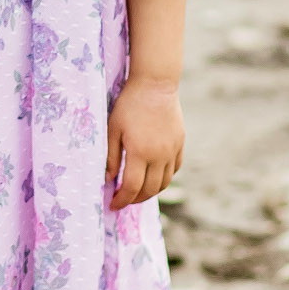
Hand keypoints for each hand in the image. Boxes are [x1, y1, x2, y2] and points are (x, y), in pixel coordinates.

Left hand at [107, 78, 182, 207]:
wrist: (155, 85)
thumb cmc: (129, 105)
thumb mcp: (113, 129)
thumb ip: (111, 156)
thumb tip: (109, 179)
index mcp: (140, 152)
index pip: (132, 187)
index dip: (122, 200)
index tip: (112, 204)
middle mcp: (159, 155)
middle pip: (150, 189)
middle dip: (135, 199)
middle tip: (123, 200)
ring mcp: (172, 150)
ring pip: (164, 182)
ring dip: (151, 192)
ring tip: (138, 192)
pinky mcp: (180, 143)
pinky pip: (174, 169)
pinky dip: (164, 177)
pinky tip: (154, 176)